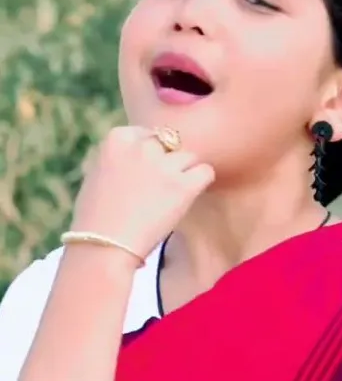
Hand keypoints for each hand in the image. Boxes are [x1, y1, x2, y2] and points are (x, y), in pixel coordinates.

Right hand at [71, 126, 215, 260]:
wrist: (103, 247)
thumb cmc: (95, 219)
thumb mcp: (97, 174)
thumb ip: (120, 156)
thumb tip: (141, 151)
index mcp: (118, 138)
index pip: (147, 134)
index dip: (149, 155)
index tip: (142, 176)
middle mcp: (142, 147)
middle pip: (170, 143)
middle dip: (167, 163)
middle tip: (157, 190)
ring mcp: (164, 166)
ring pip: (188, 158)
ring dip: (183, 175)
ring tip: (167, 200)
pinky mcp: (183, 186)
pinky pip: (206, 172)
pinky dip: (200, 184)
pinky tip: (187, 198)